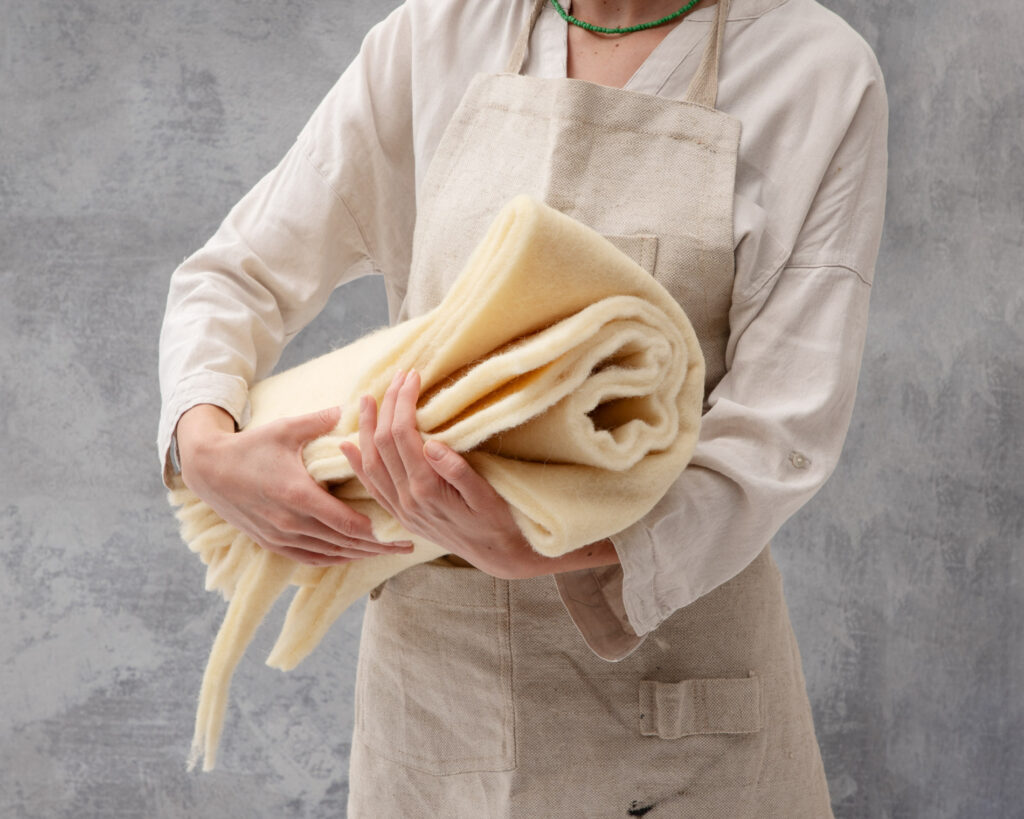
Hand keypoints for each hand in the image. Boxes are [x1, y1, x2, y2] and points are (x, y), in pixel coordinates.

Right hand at [175, 404, 415, 566]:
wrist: (208, 469)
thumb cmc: (250, 446)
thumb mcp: (285, 429)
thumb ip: (319, 421)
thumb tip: (349, 407)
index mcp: (298, 495)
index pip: (348, 522)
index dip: (377, 530)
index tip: (400, 528)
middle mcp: (290, 523)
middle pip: (344, 543)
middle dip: (378, 546)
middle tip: (406, 544)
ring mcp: (279, 536)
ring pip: (329, 554)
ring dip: (359, 554)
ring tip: (386, 552)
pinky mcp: (270, 543)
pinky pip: (309, 558)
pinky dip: (334, 558)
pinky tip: (351, 555)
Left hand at [340, 370, 545, 579]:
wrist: (496, 556)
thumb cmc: (498, 522)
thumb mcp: (486, 496)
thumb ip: (457, 471)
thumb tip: (431, 444)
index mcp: (426, 489)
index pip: (403, 435)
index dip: (404, 402)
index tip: (412, 377)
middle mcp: (406, 499)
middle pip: (384, 443)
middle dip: (387, 406)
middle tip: (397, 378)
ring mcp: (400, 509)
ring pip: (371, 462)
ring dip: (367, 428)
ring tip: (367, 400)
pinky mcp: (400, 515)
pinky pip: (371, 486)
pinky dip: (357, 463)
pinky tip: (348, 445)